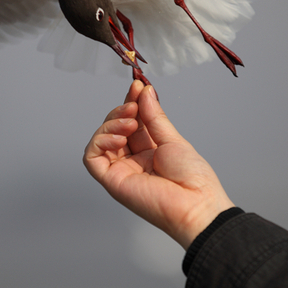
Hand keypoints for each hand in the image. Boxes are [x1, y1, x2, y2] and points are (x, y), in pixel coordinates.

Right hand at [84, 80, 234, 248]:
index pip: (131, 121)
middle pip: (114, 127)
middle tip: (134, 104)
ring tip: (131, 121)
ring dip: (111, 123)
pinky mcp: (111, 181)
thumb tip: (144, 92)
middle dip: (122, 109)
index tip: (137, 85)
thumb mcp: (172, 139)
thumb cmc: (192, 178)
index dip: (131, 101)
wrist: (196, 203)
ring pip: (100, 140)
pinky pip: (92, 157)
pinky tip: (119, 135)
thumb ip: (154, 116)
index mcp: (148, 151)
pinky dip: (100, 140)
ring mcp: (120, 170)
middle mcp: (132, 160)